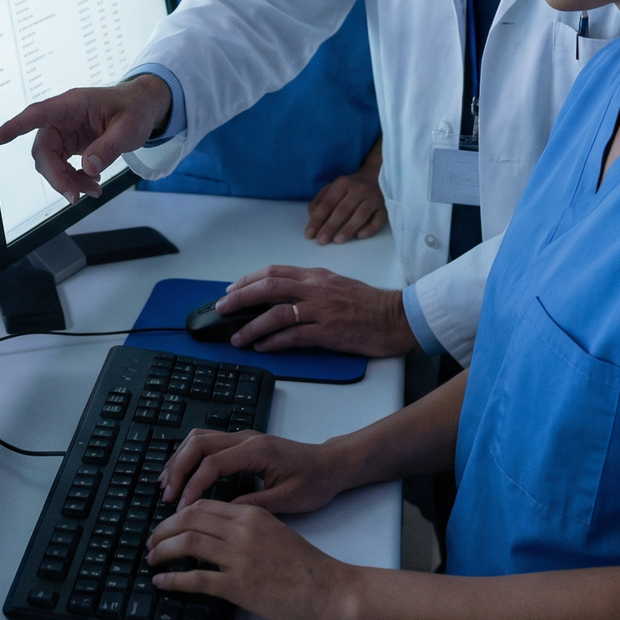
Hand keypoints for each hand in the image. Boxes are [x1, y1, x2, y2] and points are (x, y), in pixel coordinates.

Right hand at [0, 75, 170, 201]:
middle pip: (43, 150)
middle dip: (56, 176)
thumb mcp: (129, 127)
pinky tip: (91, 184)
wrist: (141, 108)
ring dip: (66, 181)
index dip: (15, 126)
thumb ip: (109, 146)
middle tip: (76, 196)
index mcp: (72, 105)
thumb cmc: (134, 109)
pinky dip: (73, 180)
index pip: (37, 114)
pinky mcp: (70, 144)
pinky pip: (61, 166)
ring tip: (93, 191)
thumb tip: (88, 167)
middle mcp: (62, 118)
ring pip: (50, 162)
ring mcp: (64, 132)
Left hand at [146, 500, 351, 619]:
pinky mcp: (240, 586)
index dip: (179, 514)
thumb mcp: (277, 532)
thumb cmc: (308, 567)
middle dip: (163, 530)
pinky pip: (197, 578)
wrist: (332, 590)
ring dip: (162, 550)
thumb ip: (249, 528)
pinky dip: (173, 579)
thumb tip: (220, 536)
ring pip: (188, 543)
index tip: (167, 526)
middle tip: (151, 542)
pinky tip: (162, 582)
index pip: (204, 505)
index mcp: (252, 514)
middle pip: (190, 519)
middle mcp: (243, 530)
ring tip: (151, 559)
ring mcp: (241, 557)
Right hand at [159, 429, 348, 513]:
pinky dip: (190, 458)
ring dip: (180, 460)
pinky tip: (183, 477)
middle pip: (198, 443)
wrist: (331, 465)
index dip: (193, 486)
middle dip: (179, 469)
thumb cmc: (314, 483)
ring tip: (167, 486)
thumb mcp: (288, 500)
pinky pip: (207, 443)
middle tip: (168, 497)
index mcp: (257, 451)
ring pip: (199, 439)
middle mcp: (245, 438)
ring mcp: (242, 438)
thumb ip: (254, 504)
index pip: (213, 463)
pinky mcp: (242, 444)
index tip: (182, 509)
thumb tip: (221, 512)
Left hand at [218, 265, 416, 357]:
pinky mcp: (329, 331)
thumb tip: (284, 297)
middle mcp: (315, 288)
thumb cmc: (370, 304)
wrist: (397, 317)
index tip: (231, 289)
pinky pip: (294, 336)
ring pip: (276, 313)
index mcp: (316, 276)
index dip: (248, 280)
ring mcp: (321, 309)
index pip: (274, 272)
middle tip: (221, 308)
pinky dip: (273, 341)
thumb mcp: (336, 285)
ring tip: (237, 337)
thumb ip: (311, 288)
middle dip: (240, 297)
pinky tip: (261, 347)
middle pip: (268, 287)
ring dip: (252, 326)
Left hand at [304, 169, 386, 242]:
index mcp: (342, 183)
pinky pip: (379, 218)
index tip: (310, 234)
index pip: (328, 202)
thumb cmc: (350, 187)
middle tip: (321, 241)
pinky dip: (370, 228)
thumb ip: (321, 201)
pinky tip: (360, 236)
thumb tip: (312, 216)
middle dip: (330, 226)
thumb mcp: (333, 188)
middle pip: (343, 209)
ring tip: (338, 241)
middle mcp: (358, 189)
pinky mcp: (384, 207)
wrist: (376, 176)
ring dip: (349, 228)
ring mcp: (373, 198)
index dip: (318, 219)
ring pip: (361, 214)